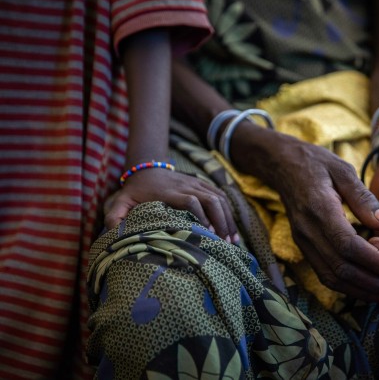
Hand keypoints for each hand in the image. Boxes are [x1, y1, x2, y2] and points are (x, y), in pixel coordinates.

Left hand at [104, 168, 237, 241]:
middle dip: (221, 221)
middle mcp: (186, 186)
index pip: (190, 200)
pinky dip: (229, 212)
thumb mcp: (121, 201)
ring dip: (228, 219)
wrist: (147, 166)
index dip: (200, 216)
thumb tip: (112, 232)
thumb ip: (115, 215)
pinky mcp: (203, 185)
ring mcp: (197, 184)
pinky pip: (221, 196)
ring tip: (233, 240)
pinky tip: (232, 229)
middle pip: (210, 200)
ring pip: (219, 198)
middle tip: (226, 243)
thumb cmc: (135, 190)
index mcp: (169, 192)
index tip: (206, 233)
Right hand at [247, 132, 378, 301]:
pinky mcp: (304, 248)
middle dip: (375, 283)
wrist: (282, 166)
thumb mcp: (343, 170)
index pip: (347, 245)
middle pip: (341, 268)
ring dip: (364, 291)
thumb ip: (364, 198)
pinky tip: (372, 289)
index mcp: (319, 209)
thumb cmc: (316, 164)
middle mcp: (308, 231)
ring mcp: (304, 242)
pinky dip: (350, 287)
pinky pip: (326, 275)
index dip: (374, 261)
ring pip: (333, 278)